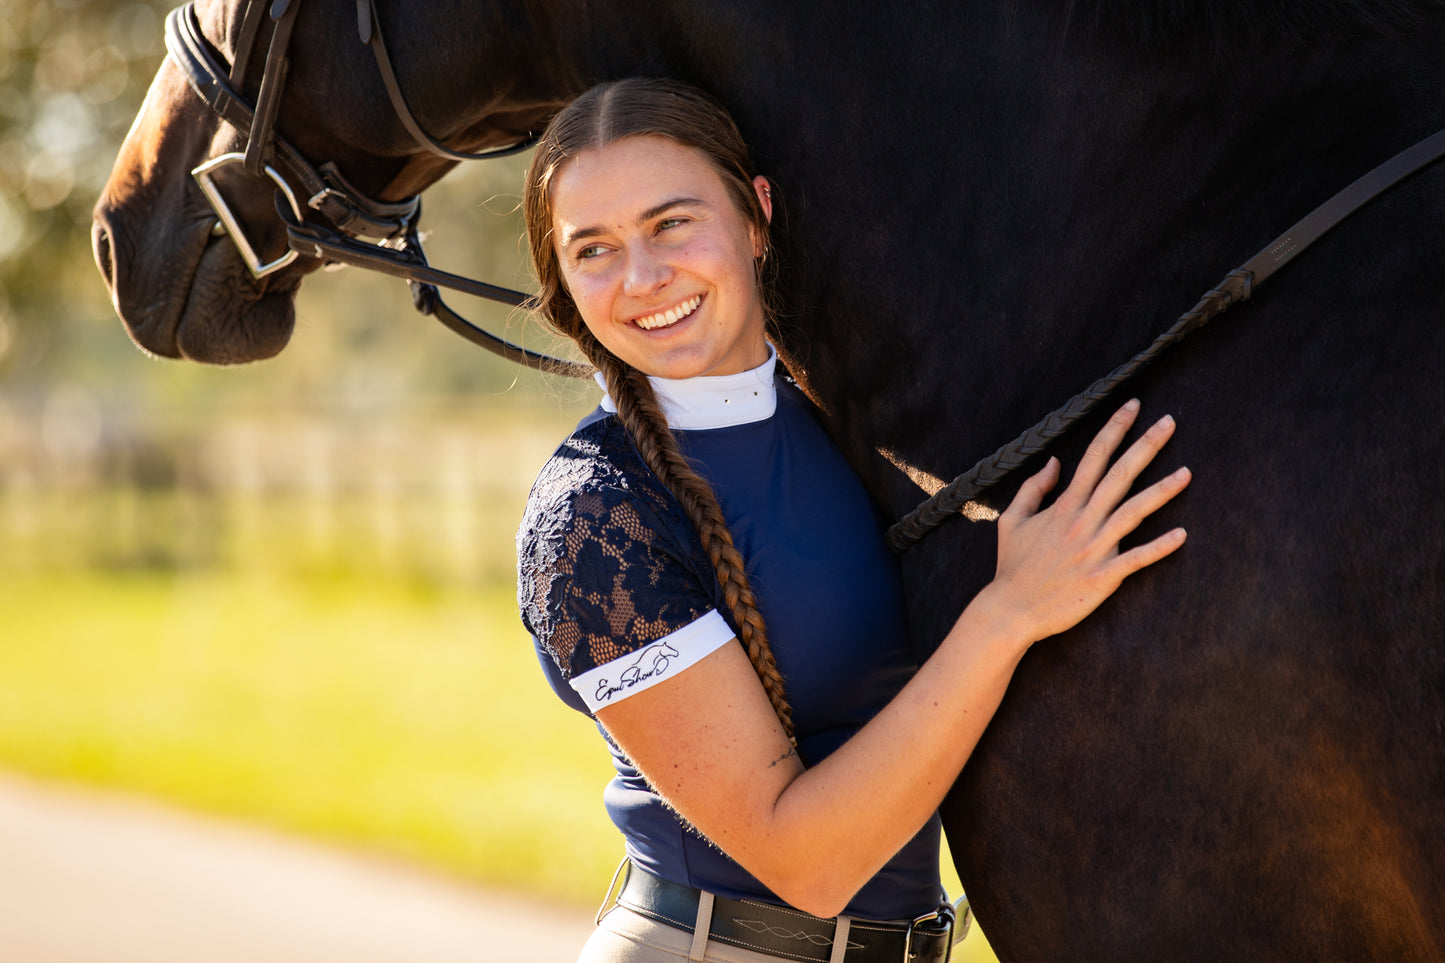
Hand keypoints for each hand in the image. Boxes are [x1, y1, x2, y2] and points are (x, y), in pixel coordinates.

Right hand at [984, 399, 1189, 644]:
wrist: (1012, 609)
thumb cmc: (1012, 566)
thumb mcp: (1011, 520)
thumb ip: (1033, 489)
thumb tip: (1054, 462)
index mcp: (1063, 506)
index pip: (1093, 457)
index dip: (1114, 429)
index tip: (1132, 406)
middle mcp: (1082, 522)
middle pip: (1119, 475)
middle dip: (1145, 445)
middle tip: (1169, 422)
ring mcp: (1095, 549)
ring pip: (1133, 512)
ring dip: (1162, 491)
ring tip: (1187, 473)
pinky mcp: (1103, 576)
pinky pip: (1137, 558)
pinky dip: (1160, 547)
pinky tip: (1182, 534)